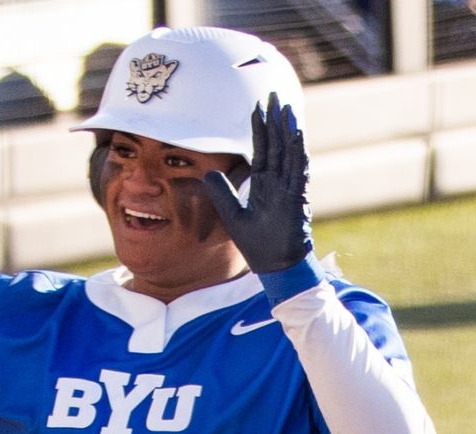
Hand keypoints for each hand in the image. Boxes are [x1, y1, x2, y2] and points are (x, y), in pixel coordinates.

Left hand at [204, 92, 312, 273]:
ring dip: (287, 131)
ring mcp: (289, 188)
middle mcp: (278, 182)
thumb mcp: (232, 215)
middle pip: (277, 144)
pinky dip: (297, 154)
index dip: (259, 129)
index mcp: (265, 184)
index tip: (257, 107)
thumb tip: (208, 172)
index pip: (261, 150)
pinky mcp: (297, 198)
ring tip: (285, 108)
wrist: (275, 264)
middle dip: (275, 120)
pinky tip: (296, 136)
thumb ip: (223, 193)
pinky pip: (298, 171)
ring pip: (289, 153)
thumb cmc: (257, 243)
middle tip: (274, 96)